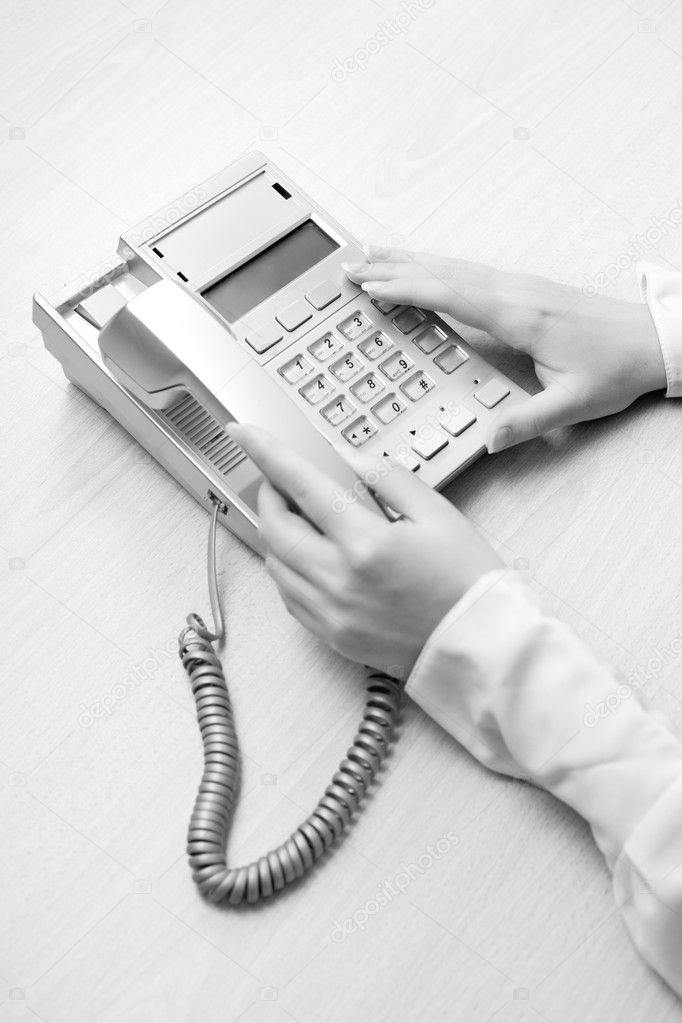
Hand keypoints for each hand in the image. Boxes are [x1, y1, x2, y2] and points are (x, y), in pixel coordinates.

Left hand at [227, 423, 501, 678]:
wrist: (481, 646)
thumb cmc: (468, 580)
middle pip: (273, 526)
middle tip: (282, 482)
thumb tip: (346, 458)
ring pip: (273, 563)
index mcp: (366, 543)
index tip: (243, 432)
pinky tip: (311, 558)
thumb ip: (387, 478)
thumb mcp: (437, 513)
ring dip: (276, 533)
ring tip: (301, 519)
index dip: (265, 452)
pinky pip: (288, 596)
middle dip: (269, 494)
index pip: (300, 484)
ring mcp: (331, 612)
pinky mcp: (332, 636)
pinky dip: (287, 569)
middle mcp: (339, 580)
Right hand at [342, 245, 665, 450]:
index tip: (371, 287)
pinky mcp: (525, 288)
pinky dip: (437, 265)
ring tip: (373, 256)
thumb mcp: (575, 404)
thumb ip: (529, 421)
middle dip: (394, 268)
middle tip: (352, 268)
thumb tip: (488, 439)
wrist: (652, 340)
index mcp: (520, 317)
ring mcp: (520, 286)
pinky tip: (425, 266)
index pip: (451, 297)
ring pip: (454, 266)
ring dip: (411, 259)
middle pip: (443, 272)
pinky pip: (469, 270)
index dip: (407, 290)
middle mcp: (515, 293)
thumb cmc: (616, 369)